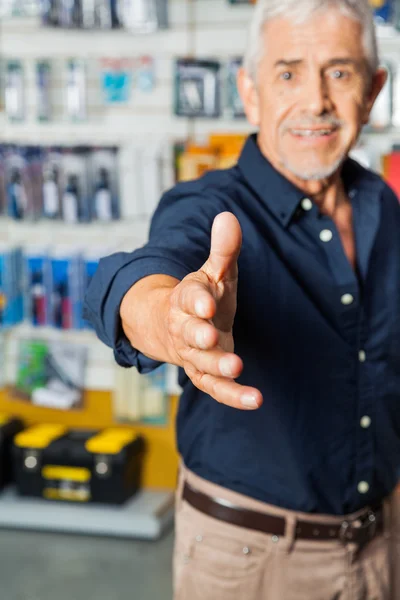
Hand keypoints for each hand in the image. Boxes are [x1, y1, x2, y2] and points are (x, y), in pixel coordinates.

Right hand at [166, 212, 262, 409]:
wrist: (178, 326)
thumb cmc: (203, 296)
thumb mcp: (215, 271)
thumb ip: (223, 250)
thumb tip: (228, 217)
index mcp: (186, 299)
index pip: (187, 298)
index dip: (196, 300)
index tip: (206, 301)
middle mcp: (185, 329)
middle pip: (189, 334)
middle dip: (200, 336)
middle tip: (212, 337)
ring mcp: (194, 354)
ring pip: (201, 364)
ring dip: (217, 368)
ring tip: (237, 368)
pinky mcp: (204, 374)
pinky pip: (215, 388)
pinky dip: (233, 395)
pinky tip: (255, 399)